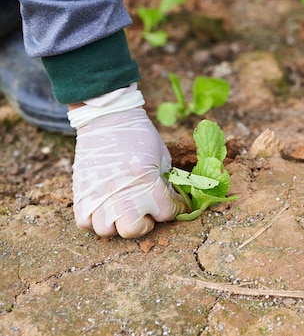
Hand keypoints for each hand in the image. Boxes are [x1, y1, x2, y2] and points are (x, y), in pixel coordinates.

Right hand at [68, 85, 186, 237]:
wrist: (108, 118)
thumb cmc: (139, 136)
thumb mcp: (162, 158)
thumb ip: (166, 184)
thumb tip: (171, 202)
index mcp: (147, 181)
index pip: (167, 213)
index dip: (175, 208)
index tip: (175, 204)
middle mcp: (122, 193)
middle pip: (135, 230)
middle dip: (146, 222)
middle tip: (147, 212)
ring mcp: (98, 196)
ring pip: (108, 231)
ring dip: (119, 224)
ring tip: (125, 211)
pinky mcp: (81, 194)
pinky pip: (86, 223)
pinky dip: (96, 221)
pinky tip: (106, 209)